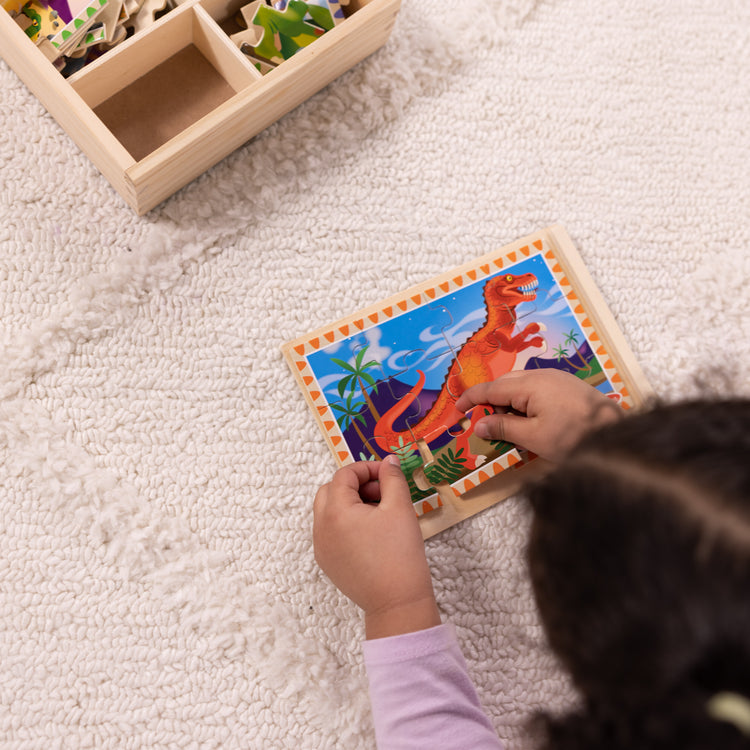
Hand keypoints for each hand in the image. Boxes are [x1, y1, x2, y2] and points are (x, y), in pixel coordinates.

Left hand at [313, 456, 440, 638]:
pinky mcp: (328, 562)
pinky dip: (346, 522)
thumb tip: (389, 461)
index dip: (367, 469)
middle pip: (331, 490)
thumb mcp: (400, 508)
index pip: (344, 475)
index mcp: (335, 511)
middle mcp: (320, 528)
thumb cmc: (400, 554)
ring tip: (380, 511)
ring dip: (350, 502)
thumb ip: (392, 478)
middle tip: (382, 492)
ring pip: (329, 511)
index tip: (389, 474)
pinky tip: (372, 532)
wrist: (397, 603)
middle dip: (356, 484)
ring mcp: (321, 547)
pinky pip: (331, 532)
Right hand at [455, 369, 621, 462]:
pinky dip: (523, 401)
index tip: (457, 410)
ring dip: (507, 401)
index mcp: (529, 384)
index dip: (471, 398)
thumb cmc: (574, 438)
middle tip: (480, 421)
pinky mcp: (568, 387)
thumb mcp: (533, 437)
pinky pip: (536, 388)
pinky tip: (526, 418)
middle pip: (505, 382)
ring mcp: (557, 379)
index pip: (491, 388)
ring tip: (503, 423)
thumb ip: (503, 428)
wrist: (618, 436)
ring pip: (521, 384)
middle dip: (489, 399)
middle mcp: (542, 375)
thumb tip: (478, 424)